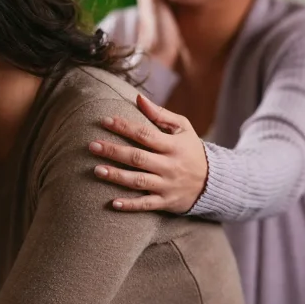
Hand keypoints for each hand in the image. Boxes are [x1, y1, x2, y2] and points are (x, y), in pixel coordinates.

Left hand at [89, 94, 207, 212]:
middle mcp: (169, 165)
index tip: (105, 120)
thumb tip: (138, 98)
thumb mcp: (183, 129)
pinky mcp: (166, 202)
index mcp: (173, 146)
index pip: (145, 134)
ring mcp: (167, 185)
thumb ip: (160, 114)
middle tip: (92, 145)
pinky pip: (146, 204)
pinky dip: (130, 205)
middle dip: (114, 151)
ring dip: (116, 176)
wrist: (212, 182)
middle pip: (137, 157)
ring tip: (96, 170)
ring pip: (139, 181)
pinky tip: (113, 203)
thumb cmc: (191, 150)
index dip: (124, 127)